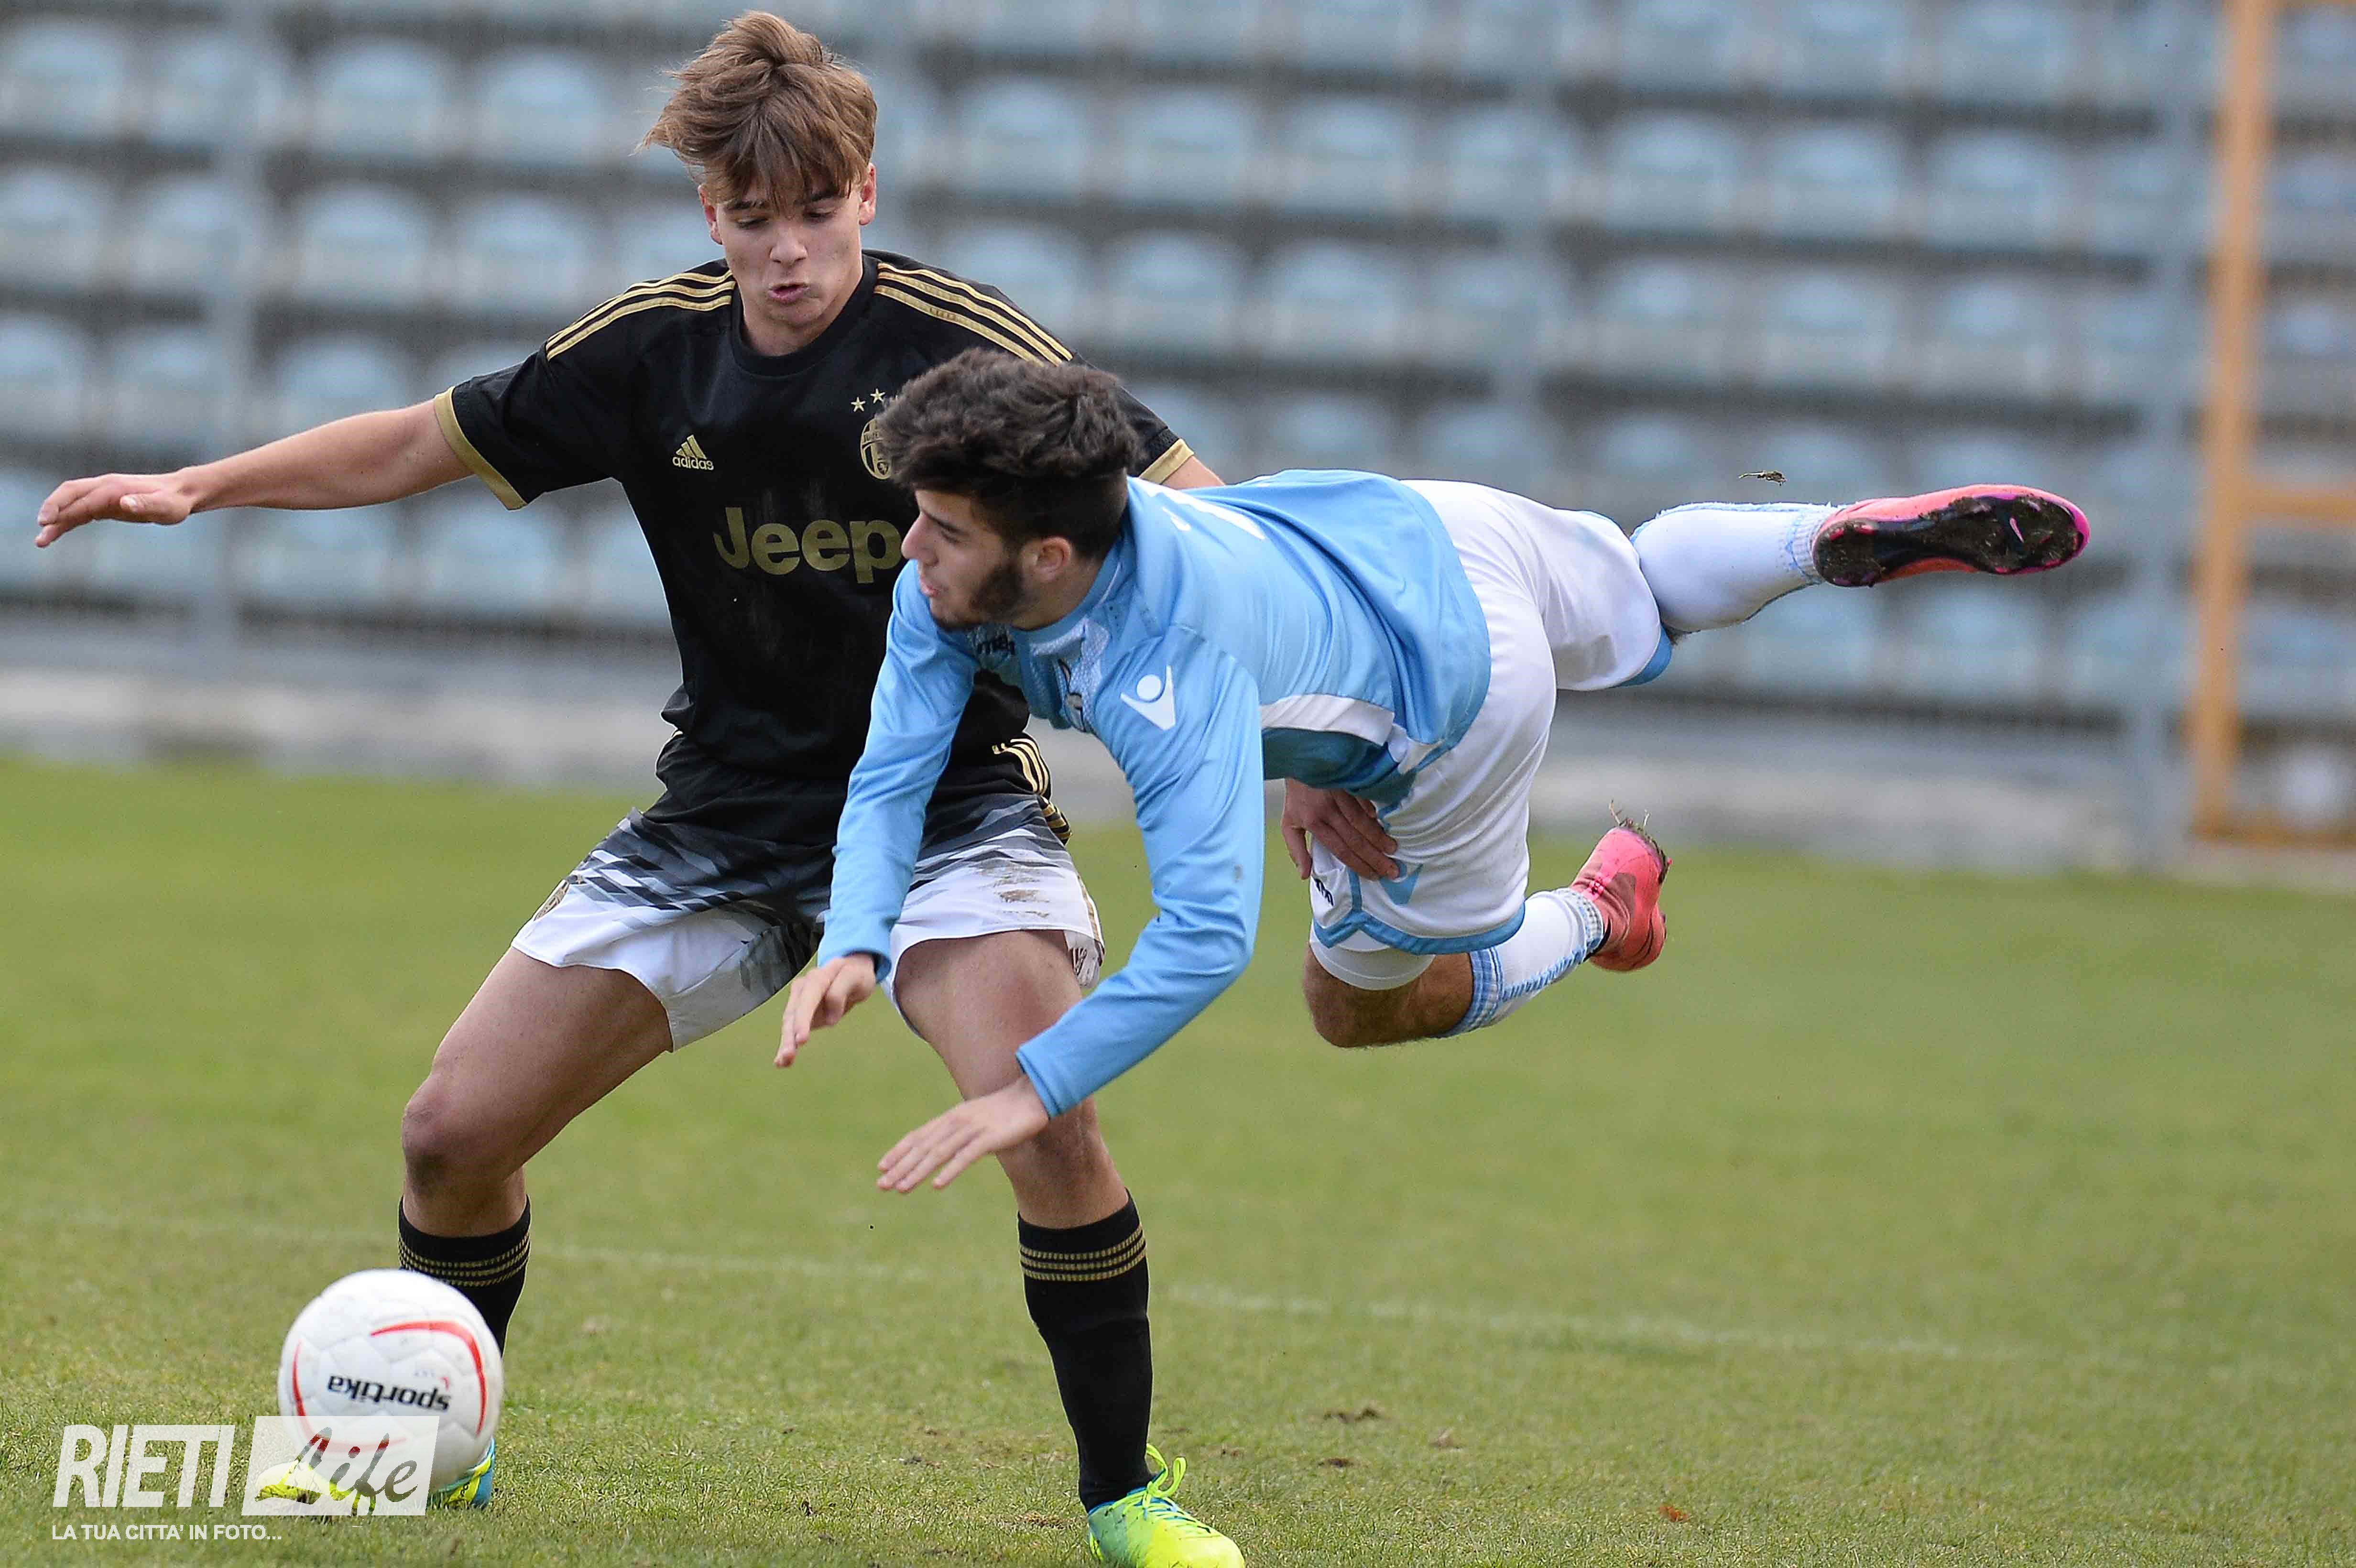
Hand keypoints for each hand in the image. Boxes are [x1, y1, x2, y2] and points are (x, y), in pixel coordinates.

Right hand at [35, 472, 198, 546]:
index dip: (64, 509)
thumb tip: (125, 503)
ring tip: (42, 541)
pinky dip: (66, 522)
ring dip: (55, 520)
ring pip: (71, 503)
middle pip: (69, 493)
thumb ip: (146, 504)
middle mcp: (105, 487)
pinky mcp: (105, 504)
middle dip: (52, 508)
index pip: (83, 499)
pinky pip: (80, 511)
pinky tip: (56, 534)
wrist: (181, 493)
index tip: (47, 523)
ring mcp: (103, 495)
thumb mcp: (166, 507)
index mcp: (114, 488)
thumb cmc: (175, 502)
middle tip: (41, 528)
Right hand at [776, 953, 877, 1066]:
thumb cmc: (854, 975)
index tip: (801, 1040)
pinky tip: (781, 1062)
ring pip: (789, 1024)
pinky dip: (787, 1045)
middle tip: (788, 1056)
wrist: (850, 972)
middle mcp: (803, 989)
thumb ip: (841, 991)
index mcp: (817, 978)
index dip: (802, 1020)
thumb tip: (830, 1018)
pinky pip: (792, 1031)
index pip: (807, 1000)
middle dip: (790, 1035)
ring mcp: (799, 1002)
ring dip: (786, 1043)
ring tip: (783, 1062)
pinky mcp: (800, 1015)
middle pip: (793, 1014)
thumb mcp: (855, 977)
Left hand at [877, 1077, 1050, 1193]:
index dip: (899, 1151)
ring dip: (917, 1172)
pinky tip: (937, 1185)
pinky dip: (949, 1170)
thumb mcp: (977, 1121)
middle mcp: (957, 1121)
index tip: (881, 1167)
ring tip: (900, 1188)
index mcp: (952, 1117)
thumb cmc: (1006, 1112)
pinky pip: (965, 1157)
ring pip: (938, 1153)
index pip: (919, 1135)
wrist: (1035, 1097)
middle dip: (901, 1167)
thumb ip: (961, 1133)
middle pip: (923, 1147)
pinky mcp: (990, 1137)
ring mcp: (972, 1129)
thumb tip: (945, 1150)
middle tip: (882, 1185)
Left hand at [1281, 780, 1397, 880]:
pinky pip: (1364, 800)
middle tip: (1391, 870)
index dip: (1357, 865)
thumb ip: (1296, 850)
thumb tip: (1304, 874)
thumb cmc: (1296, 795)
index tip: (1373, 875)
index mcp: (1314, 823)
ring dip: (1379, 838)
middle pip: (1354, 840)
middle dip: (1374, 858)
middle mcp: (1327, 811)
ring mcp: (1339, 796)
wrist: (1299, 759)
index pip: (1340, 849)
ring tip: (1393, 850)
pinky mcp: (1347, 783)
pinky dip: (1374, 812)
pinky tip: (1385, 824)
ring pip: (1362, 822)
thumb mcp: (1288, 823)